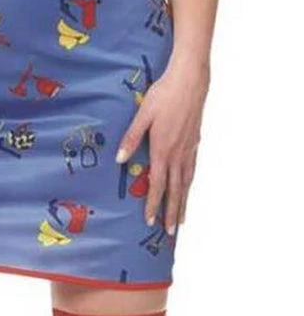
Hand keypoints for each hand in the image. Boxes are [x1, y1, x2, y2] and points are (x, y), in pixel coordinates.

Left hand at [115, 58, 209, 233]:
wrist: (190, 82)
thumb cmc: (163, 95)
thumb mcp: (142, 114)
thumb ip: (131, 137)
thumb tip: (120, 160)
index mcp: (162, 149)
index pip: (157, 184)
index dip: (153, 204)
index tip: (149, 221)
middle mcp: (178, 154)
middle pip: (175, 190)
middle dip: (171, 212)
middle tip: (171, 233)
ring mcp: (189, 149)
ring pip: (186, 182)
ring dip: (183, 202)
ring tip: (182, 219)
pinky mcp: (195, 141)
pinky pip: (192, 169)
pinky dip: (190, 183)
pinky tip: (188, 186)